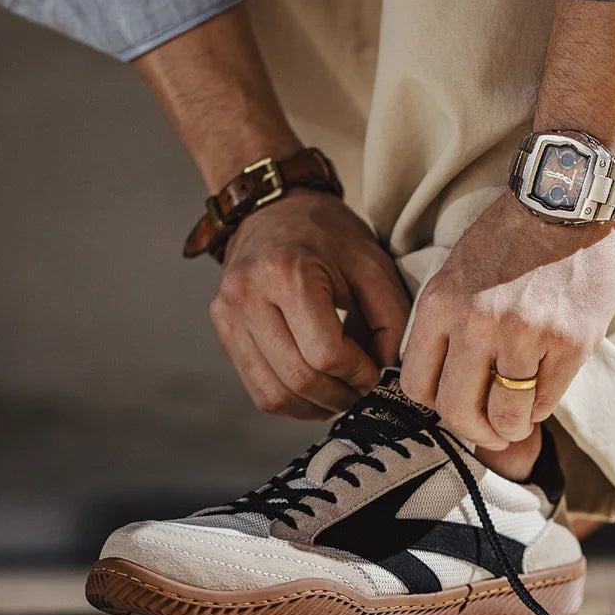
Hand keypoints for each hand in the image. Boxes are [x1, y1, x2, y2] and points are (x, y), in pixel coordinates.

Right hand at [210, 189, 410, 418]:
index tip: (375, 371)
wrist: (273, 208)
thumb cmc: (328, 234)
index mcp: (287, 273)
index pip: (324, 352)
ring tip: (341, 393)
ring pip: (275, 394)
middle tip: (362, 389)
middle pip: (298, 378)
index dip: (358, 373)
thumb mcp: (373, 264)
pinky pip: (258, 389)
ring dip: (315, 406)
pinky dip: (292, 401)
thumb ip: (392, 319)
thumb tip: (389, 372)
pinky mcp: (223, 331)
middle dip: (339, 395)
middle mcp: (247, 295)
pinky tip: (315, 390)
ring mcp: (227, 315)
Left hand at [400, 190, 614, 449]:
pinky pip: (547, 402)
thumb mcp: (456, 274)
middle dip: (473, 430)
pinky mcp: (571, 342)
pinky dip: (542, 405)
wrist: (569, 195)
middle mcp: (476, 322)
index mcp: (440, 304)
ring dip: (511, 426)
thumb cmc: (511, 238)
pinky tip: (544, 385)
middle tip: (488, 428)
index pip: (416, 385)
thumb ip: (445, 328)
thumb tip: (446, 390)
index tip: (454, 402)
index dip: (435, 405)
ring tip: (518, 417)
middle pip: (457, 411)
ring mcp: (525, 334)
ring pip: (505, 417)